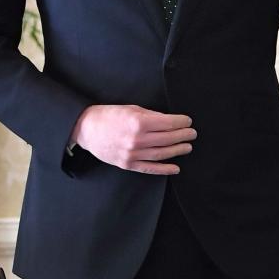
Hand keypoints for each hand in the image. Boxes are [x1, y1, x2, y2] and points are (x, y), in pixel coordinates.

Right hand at [71, 105, 195, 173]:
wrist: (86, 129)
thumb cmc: (108, 116)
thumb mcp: (131, 109)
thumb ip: (151, 116)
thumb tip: (169, 121)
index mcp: (138, 122)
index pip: (168, 123)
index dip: (181, 122)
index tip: (188, 121)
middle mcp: (137, 139)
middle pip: (168, 139)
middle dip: (183, 136)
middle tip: (192, 134)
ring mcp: (132, 154)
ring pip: (162, 154)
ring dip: (178, 151)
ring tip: (187, 147)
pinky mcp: (128, 164)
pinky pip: (150, 168)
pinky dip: (164, 169)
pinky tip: (175, 168)